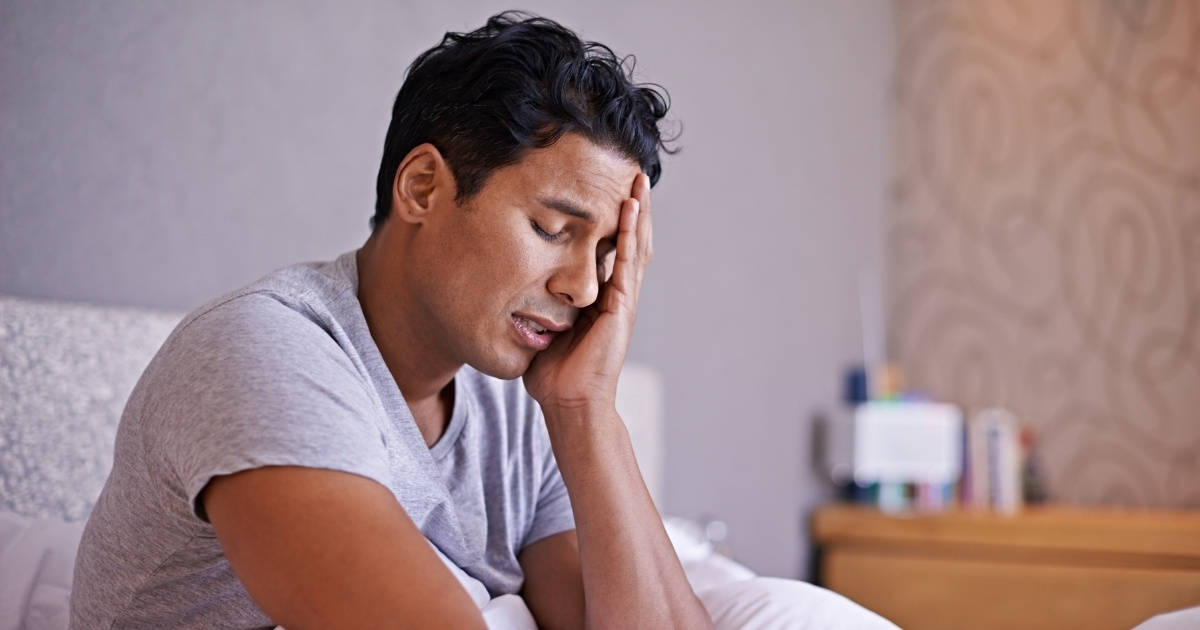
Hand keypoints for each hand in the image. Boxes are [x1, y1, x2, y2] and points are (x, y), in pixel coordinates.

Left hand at [523, 172, 652, 416]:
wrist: (569, 403)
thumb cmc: (553, 373)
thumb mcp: (542, 325)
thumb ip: (536, 302)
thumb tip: (509, 282)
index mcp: (601, 297)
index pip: (611, 249)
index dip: (613, 219)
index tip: (607, 188)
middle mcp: (617, 294)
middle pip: (630, 240)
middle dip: (632, 206)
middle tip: (631, 171)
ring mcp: (622, 299)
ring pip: (635, 244)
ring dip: (637, 210)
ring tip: (638, 178)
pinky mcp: (621, 306)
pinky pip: (628, 261)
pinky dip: (629, 232)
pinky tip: (630, 206)